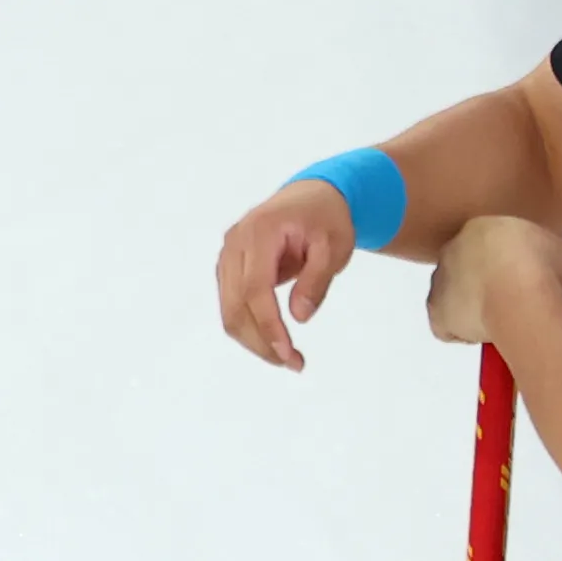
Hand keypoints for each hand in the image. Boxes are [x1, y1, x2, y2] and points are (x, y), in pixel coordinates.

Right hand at [215, 179, 363, 370]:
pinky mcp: (227, 268)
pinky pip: (231, 304)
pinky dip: (250, 327)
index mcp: (259, 233)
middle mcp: (234, 244)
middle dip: (260, 341)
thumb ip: (317, 280)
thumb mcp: (334, 246)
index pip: (255, 289)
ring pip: (229, 310)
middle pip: (235, 306)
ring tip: (286, 358)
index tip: (289, 354)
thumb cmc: (326, 219)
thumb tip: (299, 317)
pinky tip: (273, 339)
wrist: (311, 196)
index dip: (268, 325)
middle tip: (293, 364)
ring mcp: (226, 257)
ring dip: (254, 340)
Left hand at [426, 214, 561, 349]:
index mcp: (478, 228)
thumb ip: (538, 248)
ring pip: (452, 296)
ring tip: (500, 314)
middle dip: (483, 282)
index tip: (516, 274)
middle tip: (508, 295)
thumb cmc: (538, 268)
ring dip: (471, 306)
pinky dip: (463, 334)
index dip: (501, 262)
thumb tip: (541, 259)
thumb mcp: (553, 245)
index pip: (482, 244)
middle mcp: (451, 251)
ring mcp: (440, 282)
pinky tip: (485, 333)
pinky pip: (445, 326)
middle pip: (464, 268)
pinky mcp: (436, 312)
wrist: (517, 293)